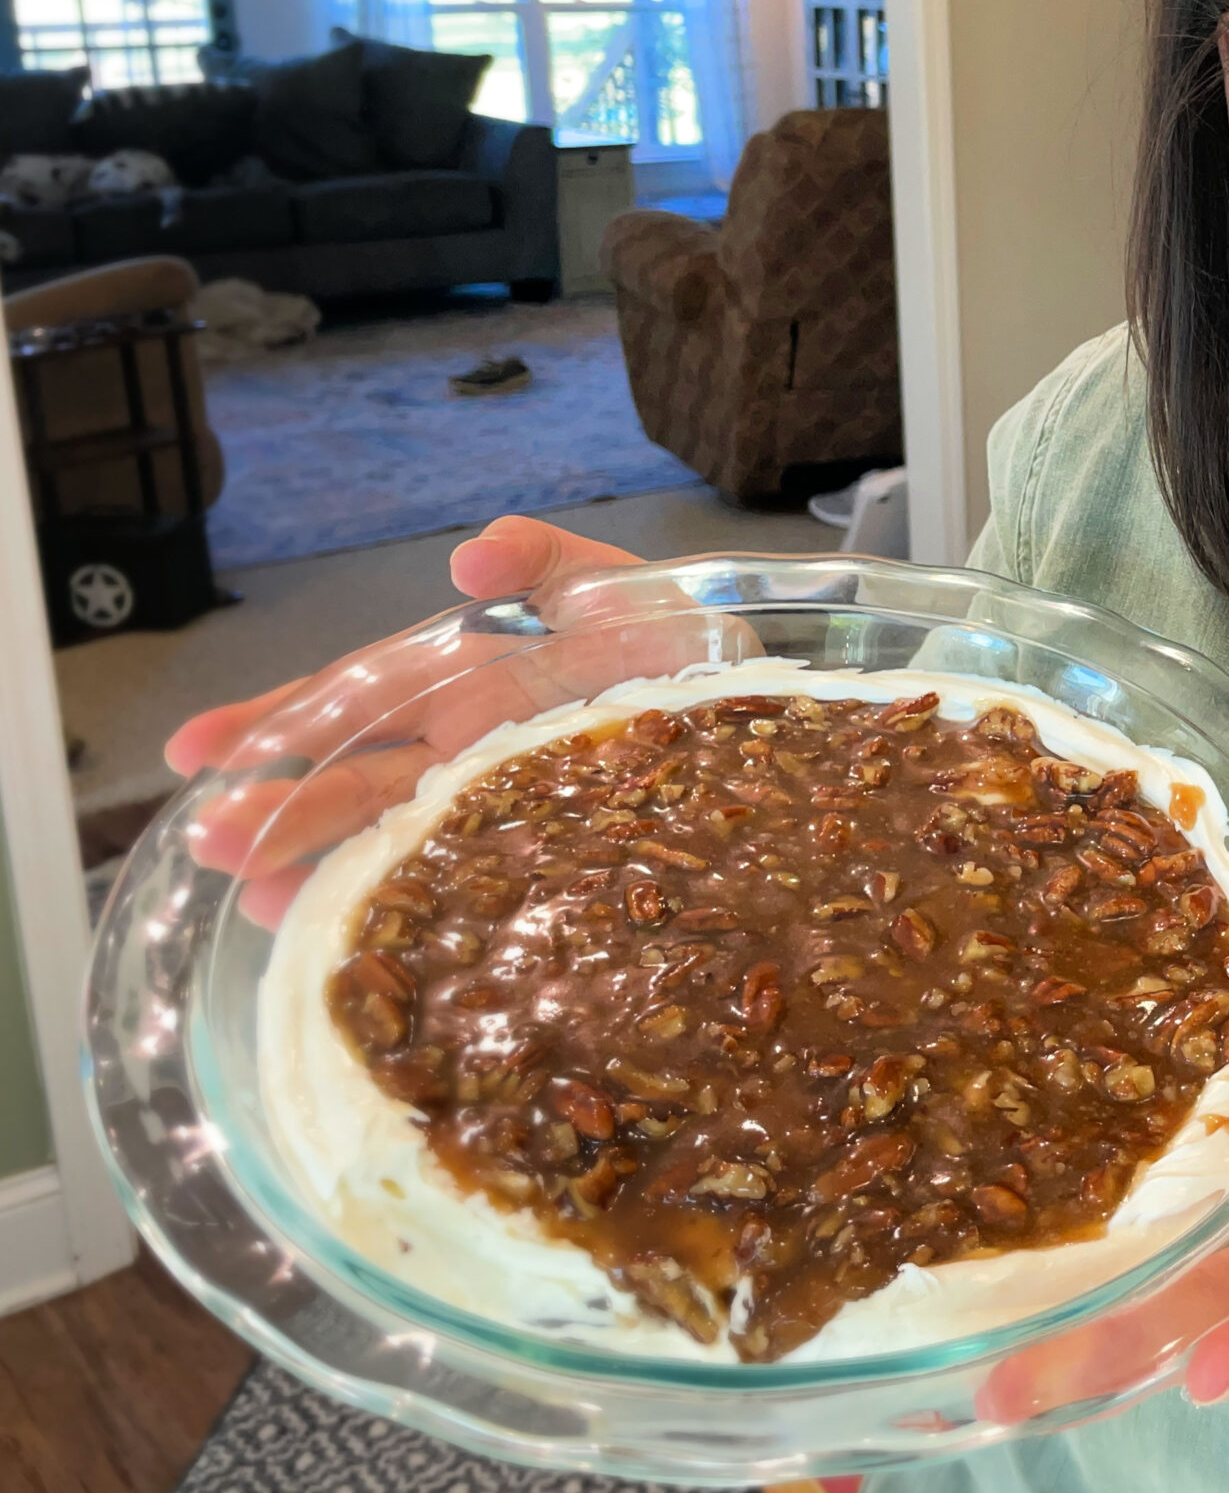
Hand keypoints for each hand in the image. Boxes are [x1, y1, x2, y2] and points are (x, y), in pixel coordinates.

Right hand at [171, 516, 644, 924]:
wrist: (765, 712)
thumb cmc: (679, 649)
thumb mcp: (614, 586)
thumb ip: (544, 562)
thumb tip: (471, 557)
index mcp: (465, 685)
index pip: (354, 702)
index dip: (277, 723)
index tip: (198, 750)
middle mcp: (469, 755)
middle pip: (361, 780)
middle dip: (282, 807)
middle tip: (213, 843)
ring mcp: (505, 808)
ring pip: (401, 836)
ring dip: (331, 863)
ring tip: (262, 898)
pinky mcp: (552, 853)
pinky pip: (476, 881)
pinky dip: (414, 900)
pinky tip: (357, 935)